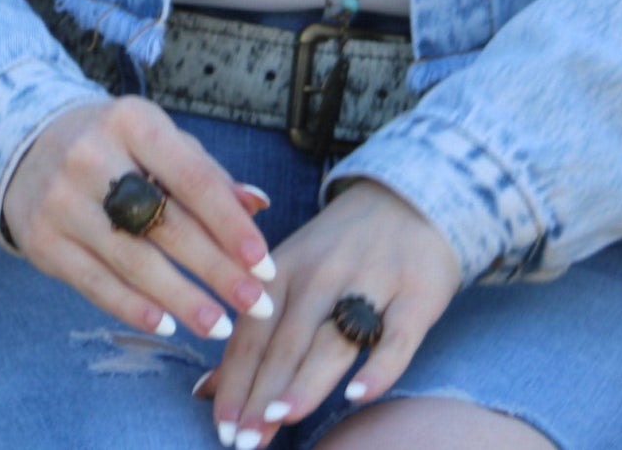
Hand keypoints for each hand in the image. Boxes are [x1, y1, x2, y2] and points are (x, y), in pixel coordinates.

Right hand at [2, 95, 277, 341]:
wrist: (29, 146)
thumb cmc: (116, 145)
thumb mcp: (158, 139)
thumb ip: (207, 173)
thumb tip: (258, 205)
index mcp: (132, 120)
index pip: (192, 179)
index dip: (231, 225)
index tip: (263, 264)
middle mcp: (93, 157)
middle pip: (166, 225)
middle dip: (217, 270)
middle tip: (256, 305)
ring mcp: (62, 201)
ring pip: (133, 262)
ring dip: (182, 300)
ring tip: (220, 325)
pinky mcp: (41, 241)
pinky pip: (96, 284)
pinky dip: (134, 308)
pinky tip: (167, 325)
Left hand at [195, 177, 460, 446]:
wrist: (411, 197)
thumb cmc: (340, 251)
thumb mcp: (290, 272)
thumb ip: (252, 330)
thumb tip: (205, 391)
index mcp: (286, 268)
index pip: (252, 334)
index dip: (234, 381)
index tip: (222, 426)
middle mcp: (323, 273)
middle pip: (286, 342)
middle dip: (262, 394)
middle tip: (243, 442)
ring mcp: (371, 281)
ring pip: (333, 340)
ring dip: (304, 382)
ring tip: (279, 419)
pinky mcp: (416, 293)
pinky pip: (396, 337)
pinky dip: (378, 367)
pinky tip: (357, 396)